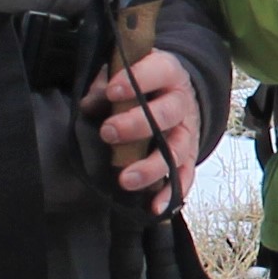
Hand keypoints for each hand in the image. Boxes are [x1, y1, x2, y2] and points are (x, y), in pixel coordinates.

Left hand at [81, 48, 205, 198]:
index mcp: (168, 73)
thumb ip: (105, 86)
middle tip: (108, 132)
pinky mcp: (189, 157)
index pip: (160, 71)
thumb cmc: (142, 82)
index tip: (113, 92)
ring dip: (151, 166)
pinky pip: (185, 177)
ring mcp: (187, 133)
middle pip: (167, 114)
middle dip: (137, 124)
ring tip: (125, 179)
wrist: (175, 93)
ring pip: (176, 150)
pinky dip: (171, 194)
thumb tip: (89, 105)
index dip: (138, 80)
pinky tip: (154, 207)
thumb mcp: (124, 74)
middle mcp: (182, 103)